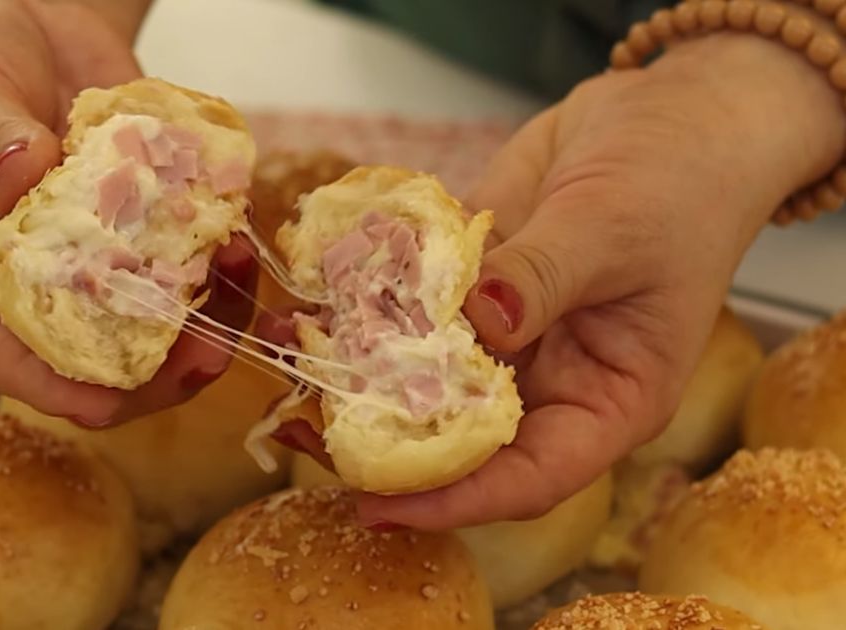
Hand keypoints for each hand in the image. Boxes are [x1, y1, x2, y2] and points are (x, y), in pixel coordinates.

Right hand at [0, 0, 254, 425]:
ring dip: (209, 311)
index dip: (64, 390)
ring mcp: (91, 267)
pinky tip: (235, 230)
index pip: (8, 367)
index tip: (116, 394)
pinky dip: (219, 257)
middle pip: (101, 363)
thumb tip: (22, 176)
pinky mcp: (141, 229)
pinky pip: (189, 262)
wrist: (7, 14)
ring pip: (160, 325)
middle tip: (210, 343)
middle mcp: (28, 297)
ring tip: (233, 260)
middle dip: (161, 363)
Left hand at [264, 33, 844, 527]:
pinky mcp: (463, 289)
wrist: (658, 117)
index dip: (457, 500)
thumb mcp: (618, 230)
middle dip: (384, 444)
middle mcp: (545, 382)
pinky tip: (311, 302)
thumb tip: (479, 319)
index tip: (382, 503)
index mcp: (605, 401)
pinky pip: (407, 309)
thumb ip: (544, 275)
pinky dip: (361, 308)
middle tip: (306, 435)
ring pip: (421, 377)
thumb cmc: (678, 185)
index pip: (531, 477)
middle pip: (458, 440)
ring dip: (356, 374)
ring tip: (293, 362)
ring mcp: (499, 337)